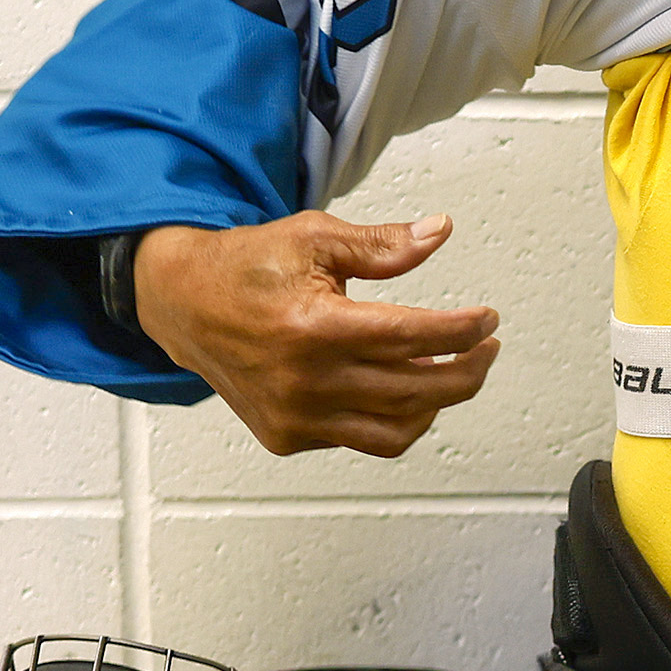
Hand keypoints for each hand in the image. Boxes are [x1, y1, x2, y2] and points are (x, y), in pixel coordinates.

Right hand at [130, 211, 500, 458]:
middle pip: (417, 390)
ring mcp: (296, 416)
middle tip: (486, 348)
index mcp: (314, 328)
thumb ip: (382, 244)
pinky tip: (408, 391)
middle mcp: (306, 381)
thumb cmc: (246, 266)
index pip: (414, 337)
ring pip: (397, 428)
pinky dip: (396, 419)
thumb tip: (440, 232)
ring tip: (453, 368)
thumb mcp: (314, 238)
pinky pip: (363, 438)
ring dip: (438, 402)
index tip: (488, 321)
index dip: (463, 331)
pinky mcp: (288, 436)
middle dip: (467, 369)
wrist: (182, 303)